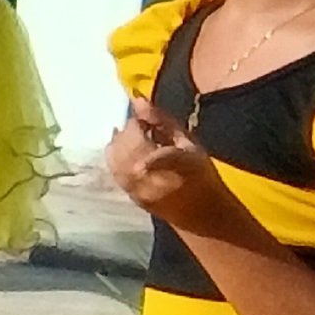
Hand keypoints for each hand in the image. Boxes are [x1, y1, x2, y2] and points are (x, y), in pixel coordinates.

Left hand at [97, 98, 210, 227]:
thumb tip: (137, 100)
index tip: (147, 119)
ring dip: (121, 143)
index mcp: (173, 161)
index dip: (140, 122)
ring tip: (139, 142)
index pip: (144, 136)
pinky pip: (114, 169)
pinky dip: (117, 157)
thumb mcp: (189, 143)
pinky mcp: (129, 196)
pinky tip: (131, 154)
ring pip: (114, 156)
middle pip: (123, 144)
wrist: (201, 214)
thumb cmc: (200, 174)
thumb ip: (162, 121)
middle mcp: (150, 177)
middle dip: (129, 131)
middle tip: (145, 130)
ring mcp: (136, 188)